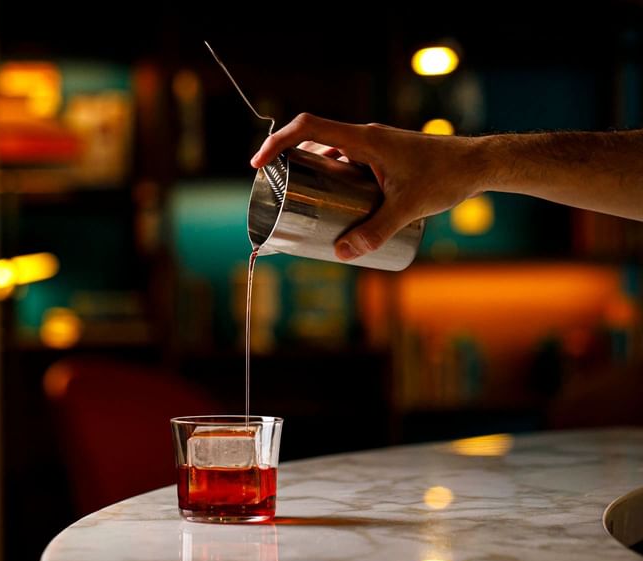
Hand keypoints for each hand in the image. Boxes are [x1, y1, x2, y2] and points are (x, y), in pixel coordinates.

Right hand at [250, 114, 482, 260]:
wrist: (480, 163)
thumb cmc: (447, 177)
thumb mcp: (409, 208)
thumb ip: (376, 232)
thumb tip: (343, 254)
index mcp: (365, 139)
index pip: (309, 127)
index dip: (278, 141)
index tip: (259, 163)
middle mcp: (365, 136)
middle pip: (313, 139)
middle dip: (288, 162)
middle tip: (276, 190)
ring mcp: (373, 145)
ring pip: (330, 152)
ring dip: (311, 171)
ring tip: (302, 202)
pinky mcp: (382, 156)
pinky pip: (346, 161)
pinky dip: (332, 177)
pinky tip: (337, 203)